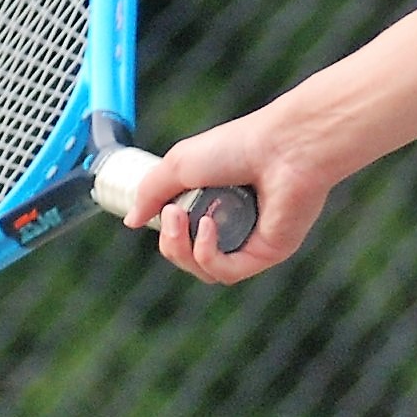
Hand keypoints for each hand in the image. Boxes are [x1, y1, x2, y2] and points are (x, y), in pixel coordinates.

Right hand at [124, 108, 329, 286]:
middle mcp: (234, 224)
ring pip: (203, 270)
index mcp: (216, 203)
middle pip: (188, 258)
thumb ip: (151, 192)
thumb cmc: (239, 145)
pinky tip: (208, 227)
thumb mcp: (179, 163)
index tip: (160, 210)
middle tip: (171, 214)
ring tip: (183, 217)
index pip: (182, 235)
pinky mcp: (267, 253)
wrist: (283, 145)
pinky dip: (208, 255)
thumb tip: (132, 220)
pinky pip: (227, 272)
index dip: (166, 231)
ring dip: (183, 249)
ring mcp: (251, 240)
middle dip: (170, 243)